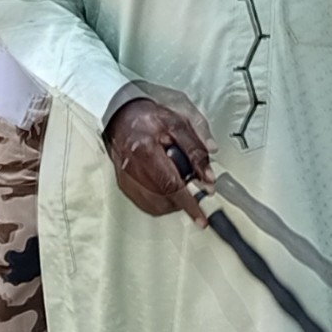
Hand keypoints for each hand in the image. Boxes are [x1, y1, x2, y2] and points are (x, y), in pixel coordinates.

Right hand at [102, 94, 217, 220]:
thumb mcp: (179, 121)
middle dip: (185, 201)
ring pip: (155, 205)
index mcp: (145, 149)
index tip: (202, 217)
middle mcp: (132, 167)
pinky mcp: (124, 184)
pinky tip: (168, 189)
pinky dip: (162, 202)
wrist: (122, 113)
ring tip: (182, 186)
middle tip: (197, 192)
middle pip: (163, 198)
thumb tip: (209, 174)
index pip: (171, 184)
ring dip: (174, 203)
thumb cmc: (149, 116)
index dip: (189, 204)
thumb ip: (196, 147)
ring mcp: (126, 178)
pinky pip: (146, 203)